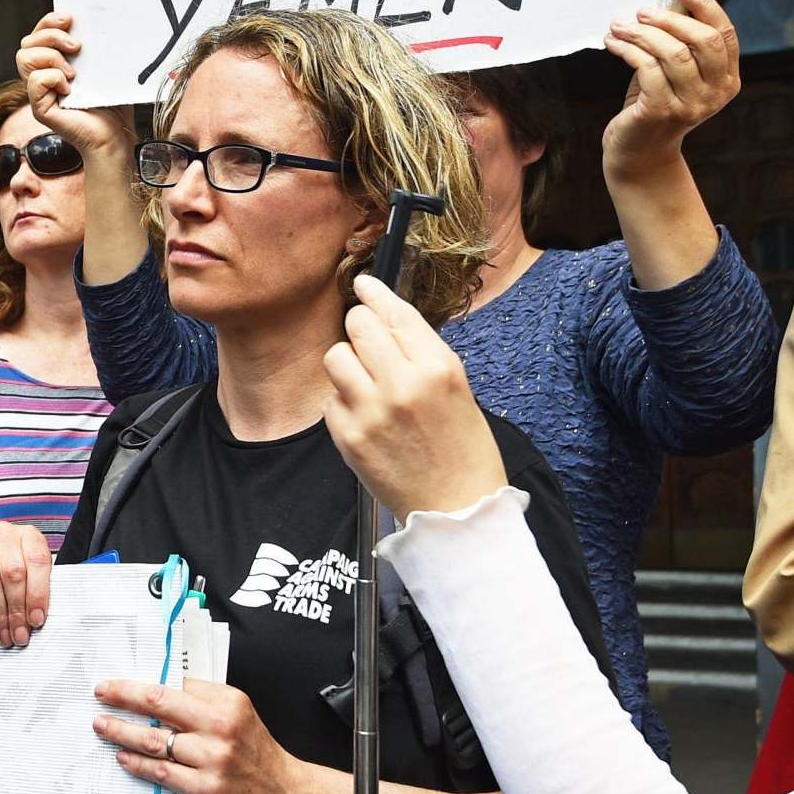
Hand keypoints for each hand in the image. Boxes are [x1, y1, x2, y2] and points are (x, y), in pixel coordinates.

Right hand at [0, 522, 50, 647]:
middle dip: (17, 610)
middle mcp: (3, 532)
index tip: (36, 620)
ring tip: (3, 631)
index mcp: (28, 535)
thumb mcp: (31, 574)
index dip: (38, 593)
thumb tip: (35, 621)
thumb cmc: (11, 569)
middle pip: (13, 572)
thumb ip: (36, 591)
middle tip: (18, 634)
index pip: (37, 560)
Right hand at [16, 12, 133, 159]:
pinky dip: (52, 78)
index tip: (70, 19)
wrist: (116, 135)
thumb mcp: (101, 64)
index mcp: (54, 64)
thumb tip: (87, 20)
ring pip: (24, 58)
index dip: (48, 22)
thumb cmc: (111, 102)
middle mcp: (43, 78)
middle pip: (26, 43)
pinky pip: (34, 81)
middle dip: (50, 36)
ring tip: (73, 73)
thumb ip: (89, 45)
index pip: (37, 34)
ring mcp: (39, 94)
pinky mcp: (40, 109)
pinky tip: (69, 88)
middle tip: (76, 47)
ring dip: (51, 57)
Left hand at [93, 678, 314, 793]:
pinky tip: (123, 757)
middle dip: (123, 694)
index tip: (120, 682)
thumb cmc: (260, 756)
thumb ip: (206, 701)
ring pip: (154, 740)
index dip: (143, 682)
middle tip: (101, 691)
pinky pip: (161, 772)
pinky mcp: (206, 788)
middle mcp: (220, 726)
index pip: (176, 683)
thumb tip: (162, 690)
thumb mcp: (241, 714)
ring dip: (121, 731)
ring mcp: (213, 758)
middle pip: (159, 703)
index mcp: (228, 701)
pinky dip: (137, 764)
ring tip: (102, 725)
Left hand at [324, 275, 505, 521]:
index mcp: (438, 367)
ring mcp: (370, 410)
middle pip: (357, 326)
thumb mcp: (456, 387)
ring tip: (365, 383)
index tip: (362, 285)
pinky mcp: (347, 437)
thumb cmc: (463, 447)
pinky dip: (343, 404)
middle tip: (367, 342)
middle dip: (359, 327)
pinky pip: (330, 400)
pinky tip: (366, 419)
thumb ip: (420, 351)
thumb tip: (384, 315)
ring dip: (347, 364)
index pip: (394, 312)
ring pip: (335, 357)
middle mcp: (402, 383)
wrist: (457, 508)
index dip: (374, 294)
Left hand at [601, 0, 739, 180]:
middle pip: (703, 40)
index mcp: (728, 79)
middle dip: (670, 19)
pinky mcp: (663, 111)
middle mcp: (717, 92)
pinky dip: (628, 50)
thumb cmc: (654, 103)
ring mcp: (692, 104)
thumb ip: (679, 44)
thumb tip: (665, 0)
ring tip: (619, 26)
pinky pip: (647, 68)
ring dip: (642, 33)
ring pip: (673, 53)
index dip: (705, 4)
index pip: (724, 33)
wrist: (639, 152)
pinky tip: (613, 43)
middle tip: (642, 10)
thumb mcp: (674, 73)